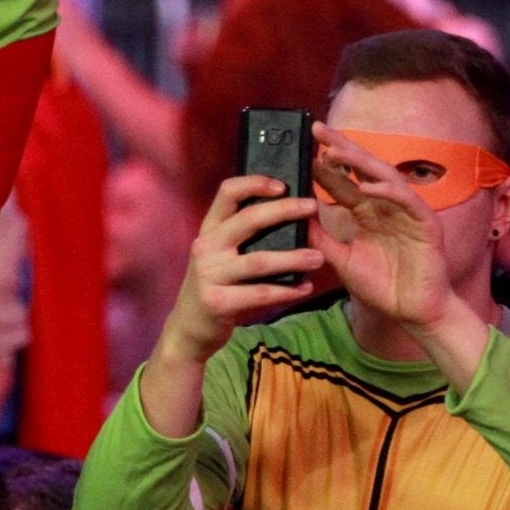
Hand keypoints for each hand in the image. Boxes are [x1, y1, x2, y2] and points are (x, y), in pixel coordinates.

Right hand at [154, 176, 322, 365]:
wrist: (190, 326)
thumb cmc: (215, 284)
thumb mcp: (219, 253)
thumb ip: (241, 234)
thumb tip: (285, 209)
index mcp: (209, 230)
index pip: (227, 193)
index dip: (254, 183)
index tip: (283, 186)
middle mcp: (206, 247)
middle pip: (247, 220)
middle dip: (283, 211)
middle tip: (313, 207)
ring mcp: (209, 274)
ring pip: (258, 261)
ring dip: (292, 257)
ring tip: (319, 257)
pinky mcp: (217, 302)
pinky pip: (259, 294)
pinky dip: (286, 291)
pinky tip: (305, 288)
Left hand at [305, 123, 453, 330]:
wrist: (412, 311)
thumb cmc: (380, 285)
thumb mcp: (340, 258)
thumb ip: (319, 236)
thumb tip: (291, 214)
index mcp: (364, 211)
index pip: (341, 180)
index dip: (322, 164)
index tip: (298, 148)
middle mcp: (384, 205)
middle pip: (360, 169)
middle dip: (339, 147)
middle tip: (316, 128)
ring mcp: (406, 211)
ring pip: (383, 177)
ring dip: (359, 163)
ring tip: (334, 152)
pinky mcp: (425, 223)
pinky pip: (407, 201)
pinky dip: (387, 191)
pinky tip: (366, 187)